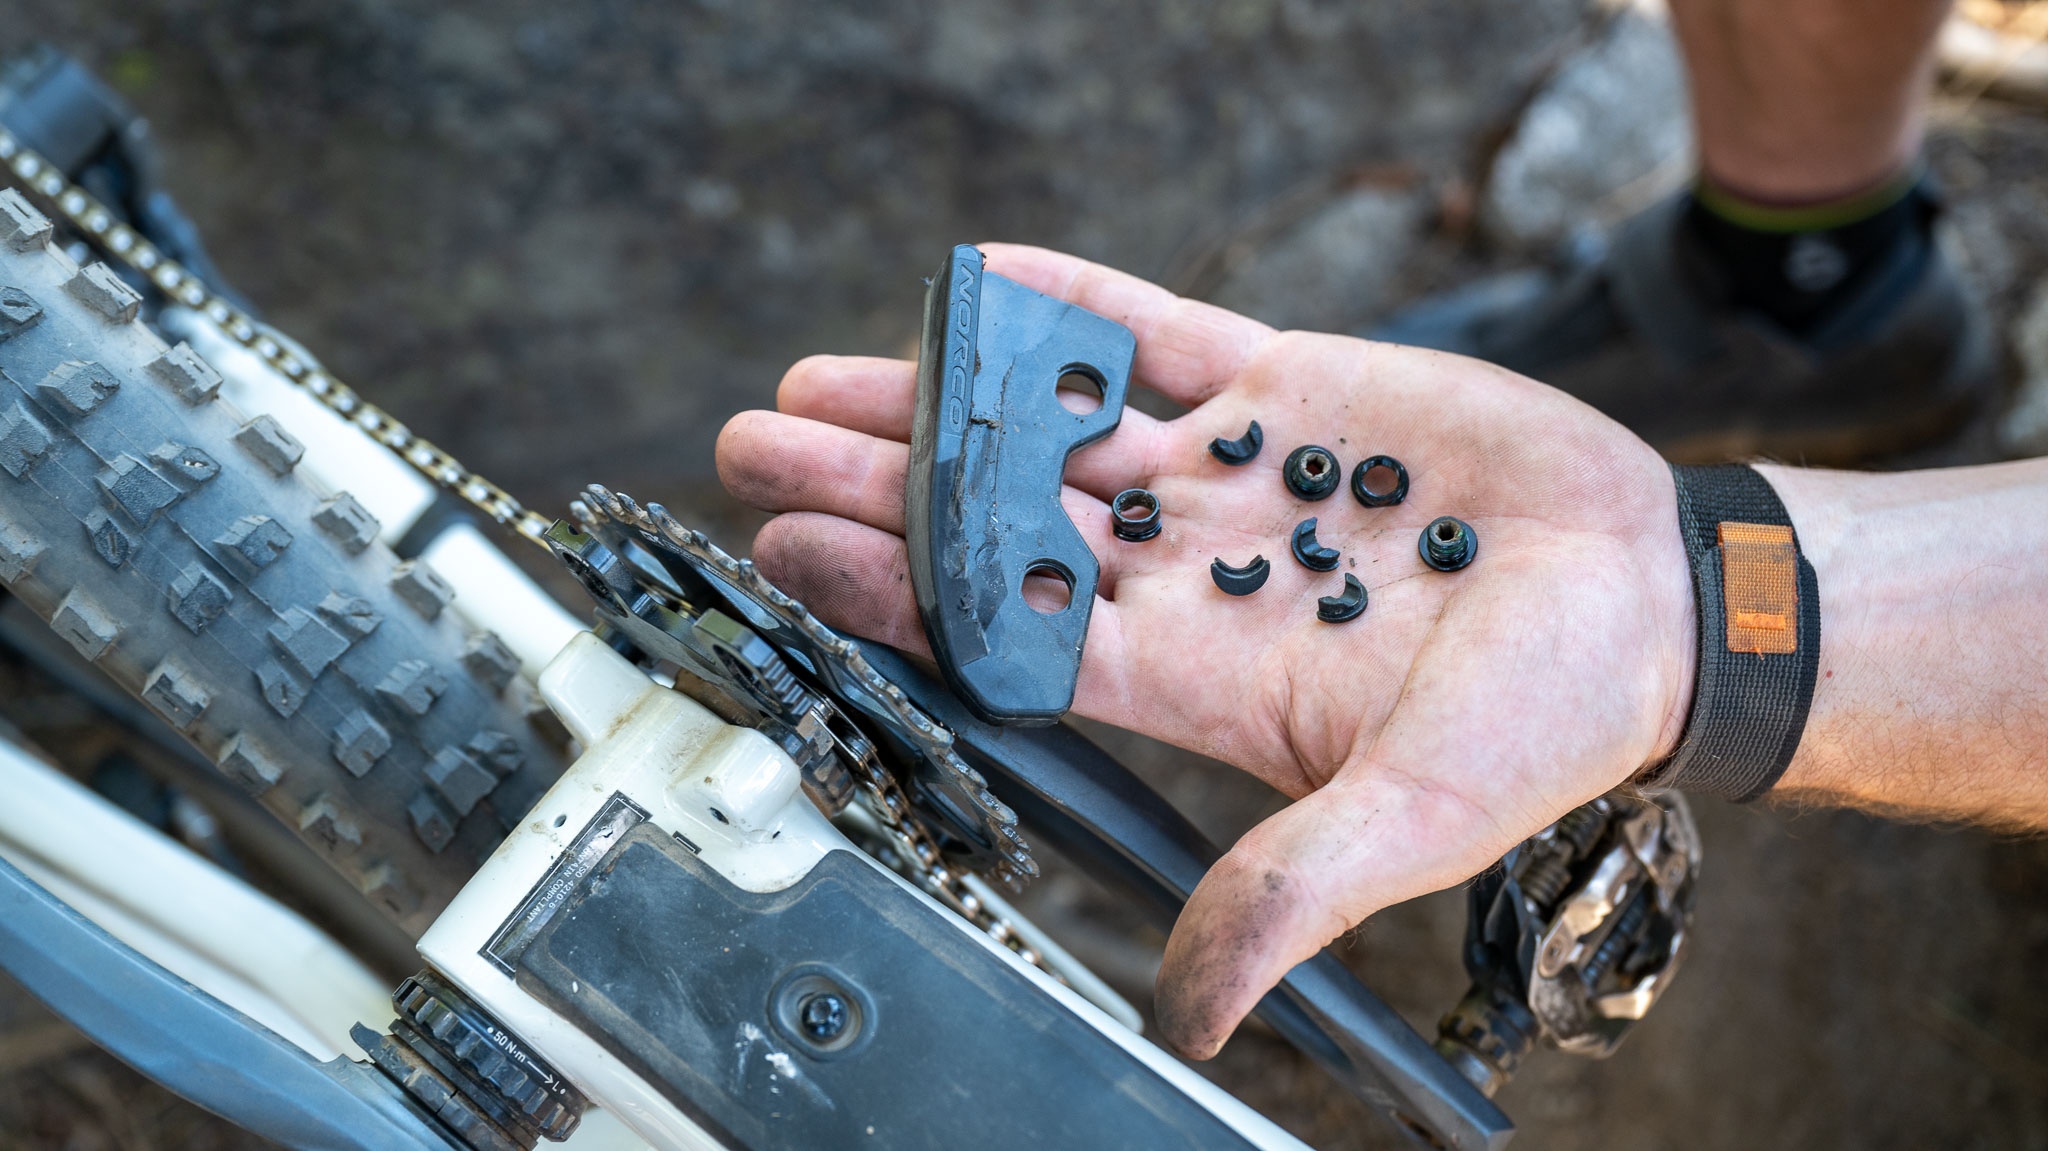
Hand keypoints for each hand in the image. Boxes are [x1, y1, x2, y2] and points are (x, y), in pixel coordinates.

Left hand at [715, 244, 1696, 1058]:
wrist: (1658, 599)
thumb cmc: (1548, 718)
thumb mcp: (1417, 819)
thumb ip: (1292, 891)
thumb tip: (1192, 1013)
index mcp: (1194, 672)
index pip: (1007, 633)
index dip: (894, 594)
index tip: (792, 551)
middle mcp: (1187, 571)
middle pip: (997, 525)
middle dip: (876, 486)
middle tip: (755, 444)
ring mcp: (1230, 473)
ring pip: (1052, 427)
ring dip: (940, 398)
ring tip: (820, 376)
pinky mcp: (1287, 386)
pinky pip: (1158, 334)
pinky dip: (1075, 306)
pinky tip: (982, 280)